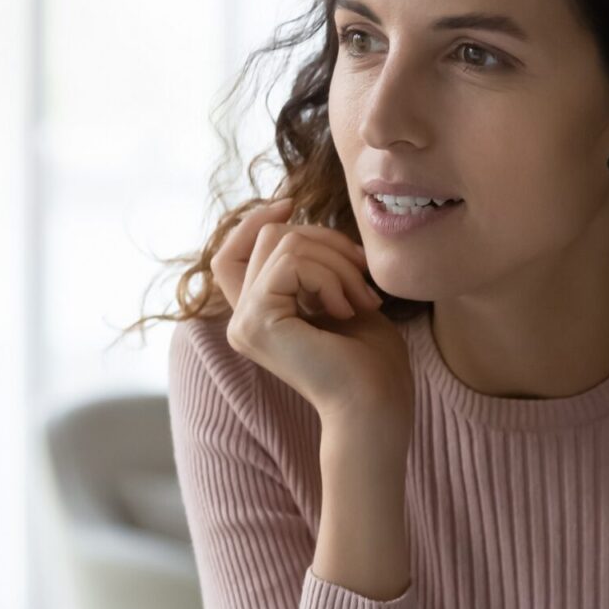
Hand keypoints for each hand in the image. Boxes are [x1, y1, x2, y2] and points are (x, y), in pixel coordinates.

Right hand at [209, 196, 412, 430]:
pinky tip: (346, 309)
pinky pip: (292, 263)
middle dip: (327, 241)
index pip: (231, 253)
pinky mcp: (257, 322)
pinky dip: (330, 277)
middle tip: (363, 277)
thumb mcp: (342, 294)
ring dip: (337, 263)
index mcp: (260, 315)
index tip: (291, 203)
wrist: (377, 404)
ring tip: (362, 300)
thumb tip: (292, 213)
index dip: (255, 221)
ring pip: (286, 244)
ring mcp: (245, 322)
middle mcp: (243, 319)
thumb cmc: (372, 360)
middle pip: (271, 237)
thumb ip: (314, 262)